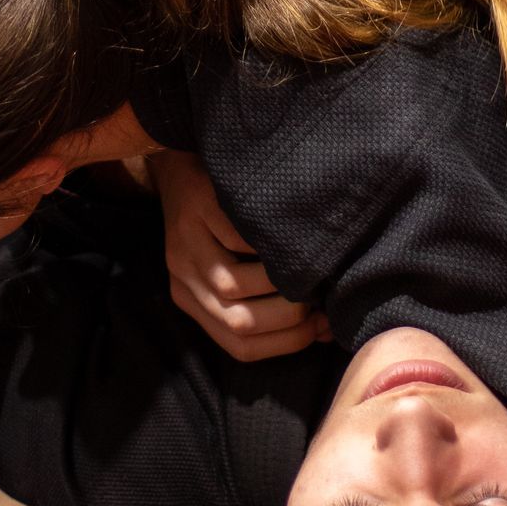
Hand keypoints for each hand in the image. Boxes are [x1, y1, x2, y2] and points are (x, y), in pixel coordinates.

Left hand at [152, 149, 329, 361]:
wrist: (182, 157)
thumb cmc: (220, 217)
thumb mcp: (235, 263)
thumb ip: (270, 300)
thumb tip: (324, 329)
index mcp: (192, 299)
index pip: (240, 347)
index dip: (287, 344)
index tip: (322, 326)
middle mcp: (183, 276)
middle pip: (237, 323)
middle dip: (289, 318)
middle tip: (317, 297)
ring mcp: (185, 242)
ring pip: (231, 286)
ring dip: (278, 283)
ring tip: (304, 267)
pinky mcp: (195, 208)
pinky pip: (235, 238)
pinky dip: (267, 243)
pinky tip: (289, 236)